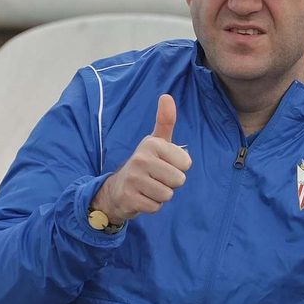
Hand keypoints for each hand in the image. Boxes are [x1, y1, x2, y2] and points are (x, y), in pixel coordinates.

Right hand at [90, 94, 191, 223]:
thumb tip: (166, 96)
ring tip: (149, 187)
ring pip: (167, 195)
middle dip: (170, 183)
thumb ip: (165, 121)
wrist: (117, 188)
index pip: (186, 163)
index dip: (178, 167)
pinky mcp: (129, 198)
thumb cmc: (145, 163)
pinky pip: (156, 207)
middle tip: (156, 178)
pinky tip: (142, 197)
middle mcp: (141, 158)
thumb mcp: (156, 142)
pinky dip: (151, 206)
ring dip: (161, 195)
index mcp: (152, 144)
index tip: (164, 164)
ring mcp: (133, 179)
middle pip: (179, 180)